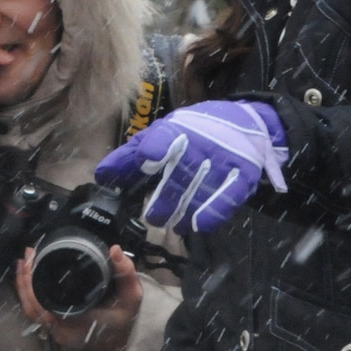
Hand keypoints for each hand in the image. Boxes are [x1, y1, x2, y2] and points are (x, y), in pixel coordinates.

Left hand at [17, 245, 140, 350]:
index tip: (32, 259)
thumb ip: (126, 273)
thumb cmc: (126, 321)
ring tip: (24, 263)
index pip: (42, 304)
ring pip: (31, 311)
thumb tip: (115, 250)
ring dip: (23, 287)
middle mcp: (61, 331)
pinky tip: (28, 278)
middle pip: (31, 307)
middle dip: (24, 281)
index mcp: (74, 323)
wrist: (124, 344)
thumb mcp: (131, 297)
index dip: (31, 284)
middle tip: (27, 254)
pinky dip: (29, 296)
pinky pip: (36, 313)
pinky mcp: (56, 330)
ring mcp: (56, 332)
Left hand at [94, 100, 287, 234]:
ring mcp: (223, 161)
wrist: (248, 124)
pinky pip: (226, 200)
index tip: (146, 163)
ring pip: (199, 192)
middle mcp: (200, 144)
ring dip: (183, 213)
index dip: (153, 150)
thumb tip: (102, 176)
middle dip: (164, 200)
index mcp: (177, 130)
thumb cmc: (195, 131)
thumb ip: (130, 157)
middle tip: (153, 217)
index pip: (163, 138)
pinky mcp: (243, 177)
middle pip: (179, 175)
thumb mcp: (161, 136)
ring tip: (172, 224)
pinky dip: (209, 215)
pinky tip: (196, 225)